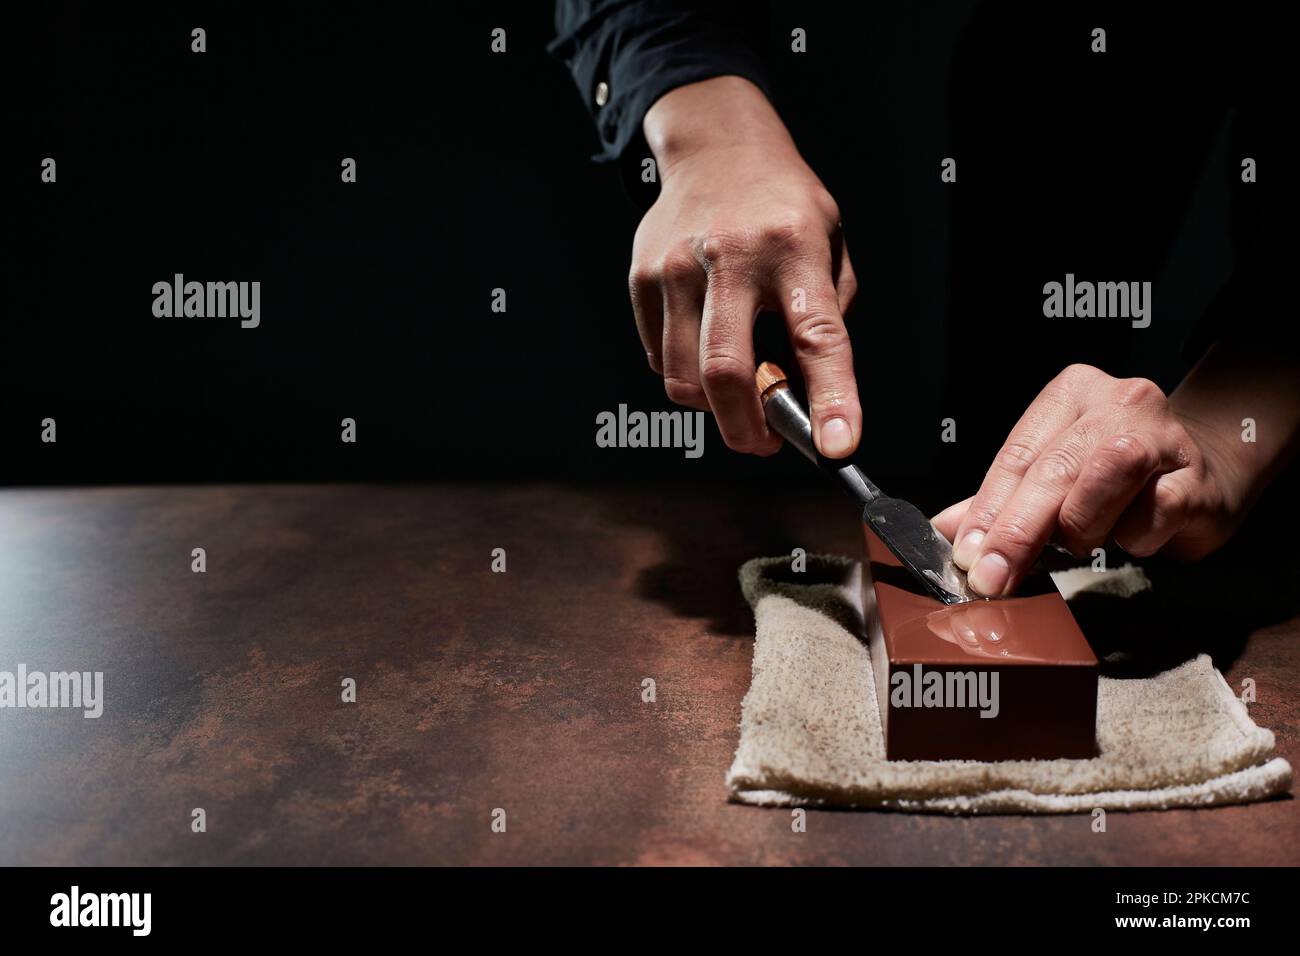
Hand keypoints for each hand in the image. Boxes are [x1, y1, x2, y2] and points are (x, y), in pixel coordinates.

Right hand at [632, 76, 859, 456]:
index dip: (831, 399)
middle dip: (747, 428)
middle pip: (727, 372)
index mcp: (794, 247)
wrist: (717, 146)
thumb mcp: (830, 246)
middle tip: (765, 443)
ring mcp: (677, 266)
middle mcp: (731, 255)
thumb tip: (807, 399)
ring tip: (739, 391)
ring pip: (684, 378)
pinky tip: (705, 347)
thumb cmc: (783, 207)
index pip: (817, 337)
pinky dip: (686, 374)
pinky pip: (660, 359)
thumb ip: (824, 319)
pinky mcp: (642, 277)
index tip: (838, 447)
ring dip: (715, 407)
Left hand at [932, 364, 1248, 596]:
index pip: (1016, 455)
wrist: (1205, 472)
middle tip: (992, 576)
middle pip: (1054, 467)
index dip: (987, 510)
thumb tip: (946, 530)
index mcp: (1069, 394)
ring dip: (1083, 524)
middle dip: (1016, 530)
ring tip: (1080, 541)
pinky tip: (1131, 536)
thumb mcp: (1054, 476)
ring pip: (1106, 475)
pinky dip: (1134, 535)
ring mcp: (1163, 435)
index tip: (966, 555)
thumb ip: (999, 501)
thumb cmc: (1117, 477)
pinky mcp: (1197, 477)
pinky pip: (1157, 510)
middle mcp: (1117, 403)